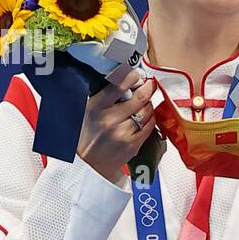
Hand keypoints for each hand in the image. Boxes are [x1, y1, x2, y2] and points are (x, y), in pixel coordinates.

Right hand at [77, 69, 156, 183]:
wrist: (88, 164)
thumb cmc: (88, 135)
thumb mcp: (88, 111)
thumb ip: (103, 97)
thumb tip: (122, 79)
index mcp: (96, 108)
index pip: (118, 86)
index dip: (132, 76)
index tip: (137, 74)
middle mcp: (109, 120)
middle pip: (139, 98)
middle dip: (148, 89)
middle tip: (150, 85)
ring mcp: (122, 133)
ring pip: (146, 112)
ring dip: (149, 105)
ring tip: (146, 103)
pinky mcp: (132, 145)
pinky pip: (149, 126)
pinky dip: (150, 119)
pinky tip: (146, 117)